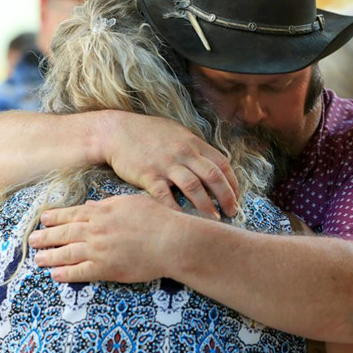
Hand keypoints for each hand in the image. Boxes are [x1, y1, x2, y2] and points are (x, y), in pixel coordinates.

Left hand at [28, 195, 185, 282]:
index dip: (56, 217)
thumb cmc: (157, 218)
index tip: (44, 219)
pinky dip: (65, 274)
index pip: (73, 214)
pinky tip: (55, 275)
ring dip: (50, 256)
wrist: (170, 241)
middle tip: (32, 240)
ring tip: (37, 258)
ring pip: (67, 253)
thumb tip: (92, 205)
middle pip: (64, 233)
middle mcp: (96, 230)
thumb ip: (109, 204)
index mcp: (103, 212)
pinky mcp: (105, 269)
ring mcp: (99, 250)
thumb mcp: (132, 202)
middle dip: (46, 237)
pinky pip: (79, 272)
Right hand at [101, 111, 238, 217]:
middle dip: (226, 197)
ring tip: (214, 220)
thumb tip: (212, 164)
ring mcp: (166, 164)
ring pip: (193, 186)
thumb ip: (195, 148)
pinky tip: (183, 221)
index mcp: (193, 143)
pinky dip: (176, 209)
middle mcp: (184, 152)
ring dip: (206, 205)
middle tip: (232, 212)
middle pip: (213, 176)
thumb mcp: (177, 133)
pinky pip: (165, 195)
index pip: (222, 163)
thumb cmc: (148, 133)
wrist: (116, 131)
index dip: (232, 182)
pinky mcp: (148, 175)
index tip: (236, 197)